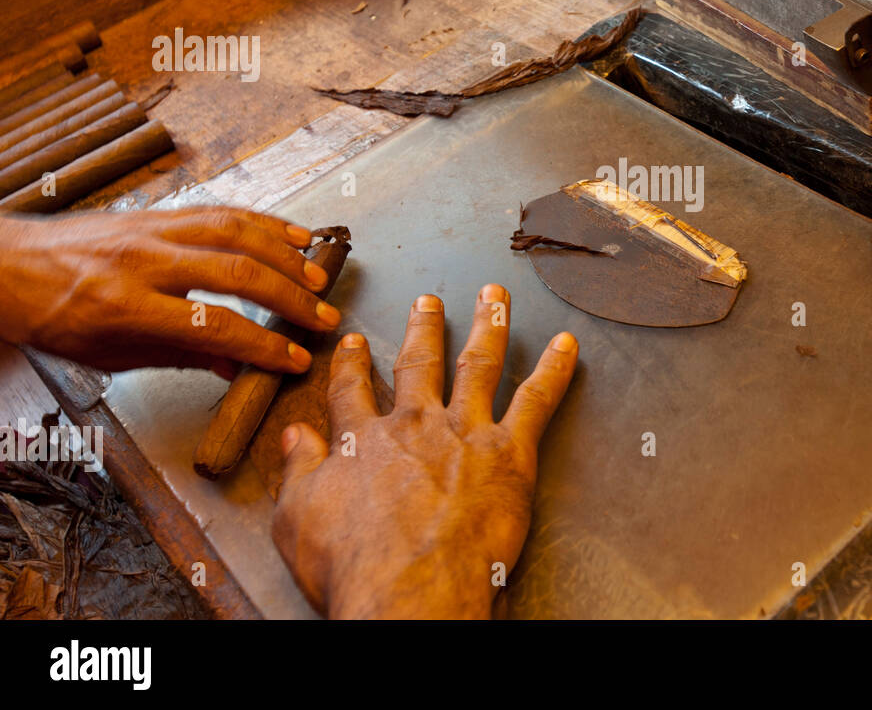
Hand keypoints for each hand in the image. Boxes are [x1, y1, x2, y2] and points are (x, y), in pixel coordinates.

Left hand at [0, 207, 338, 374]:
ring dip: (286, 255)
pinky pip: (222, 211)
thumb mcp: (110, 354)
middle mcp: (145, 260)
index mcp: (126, 305)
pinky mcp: (159, 212)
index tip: (295, 360)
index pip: (214, 326)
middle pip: (238, 274)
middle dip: (291, 299)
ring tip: (318, 277)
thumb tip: (236, 365)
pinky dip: (264, 222)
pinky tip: (293, 234)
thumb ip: (180, 356)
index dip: (264, 347)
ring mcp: (154, 229)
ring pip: (237, 233)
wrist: (10, 265)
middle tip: (324, 318)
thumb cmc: (54, 314)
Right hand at [271, 284, 577, 618]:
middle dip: (424, 327)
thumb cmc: (353, 565)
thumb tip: (292, 436)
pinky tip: (566, 345)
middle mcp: (416, 424)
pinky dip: (554, 369)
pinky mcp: (509, 453)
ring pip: (479, 364)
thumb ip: (298, 470)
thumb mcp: (297, 518)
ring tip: (495, 296)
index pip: (353, 390)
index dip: (352, 364)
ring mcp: (465, 433)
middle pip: (420, 363)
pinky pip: (537, 401)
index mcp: (364, 440)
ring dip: (488, 324)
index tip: (355, 343)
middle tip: (429, 301)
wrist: (408, 588)